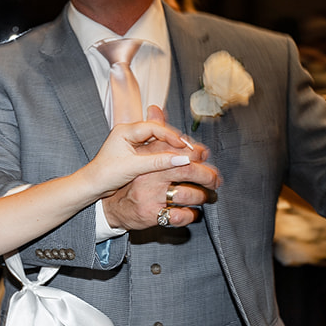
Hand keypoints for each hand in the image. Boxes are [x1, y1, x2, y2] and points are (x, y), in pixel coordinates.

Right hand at [94, 105, 220, 230]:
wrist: (111, 208)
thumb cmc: (131, 180)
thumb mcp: (137, 155)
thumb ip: (153, 134)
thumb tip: (155, 109)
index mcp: (146, 158)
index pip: (178, 149)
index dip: (197, 153)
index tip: (205, 157)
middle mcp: (148, 176)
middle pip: (186, 169)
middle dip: (207, 175)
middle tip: (215, 180)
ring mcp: (150, 196)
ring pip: (186, 194)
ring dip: (201, 196)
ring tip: (205, 196)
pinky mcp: (151, 215)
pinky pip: (179, 216)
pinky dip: (191, 215)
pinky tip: (193, 212)